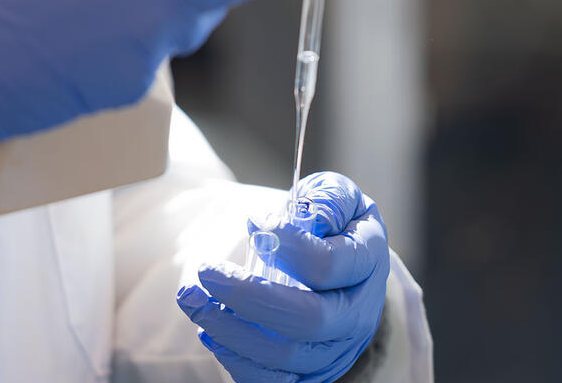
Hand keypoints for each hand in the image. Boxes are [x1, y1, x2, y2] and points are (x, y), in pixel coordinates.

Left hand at [178, 172, 389, 382]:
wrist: (344, 272)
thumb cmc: (333, 227)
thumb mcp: (337, 197)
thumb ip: (325, 198)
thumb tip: (290, 219)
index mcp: (368, 263)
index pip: (327, 264)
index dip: (287, 244)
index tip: (254, 222)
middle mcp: (358, 314)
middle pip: (307, 319)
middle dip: (247, 296)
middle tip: (207, 271)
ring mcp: (336, 349)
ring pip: (286, 355)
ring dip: (230, 330)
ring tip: (193, 299)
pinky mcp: (311, 372)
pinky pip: (274, 382)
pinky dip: (236, 362)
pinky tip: (210, 332)